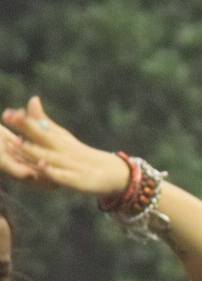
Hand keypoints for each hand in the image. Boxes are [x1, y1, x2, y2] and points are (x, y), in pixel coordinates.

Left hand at [0, 98, 129, 197]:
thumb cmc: (81, 154)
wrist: (111, 173)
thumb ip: (43, 121)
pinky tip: (42, 166)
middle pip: (42, 136)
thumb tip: (32, 99)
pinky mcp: (76, 181)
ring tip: (16, 142)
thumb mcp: (62, 136)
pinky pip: (61, 176)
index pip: (38, 126)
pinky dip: (52, 171)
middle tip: (9, 117)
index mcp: (57, 139)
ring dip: (32, 149)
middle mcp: (62, 150)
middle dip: (25, 127)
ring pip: (48, 156)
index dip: (22, 120)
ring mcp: (69, 165)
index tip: (7, 112)